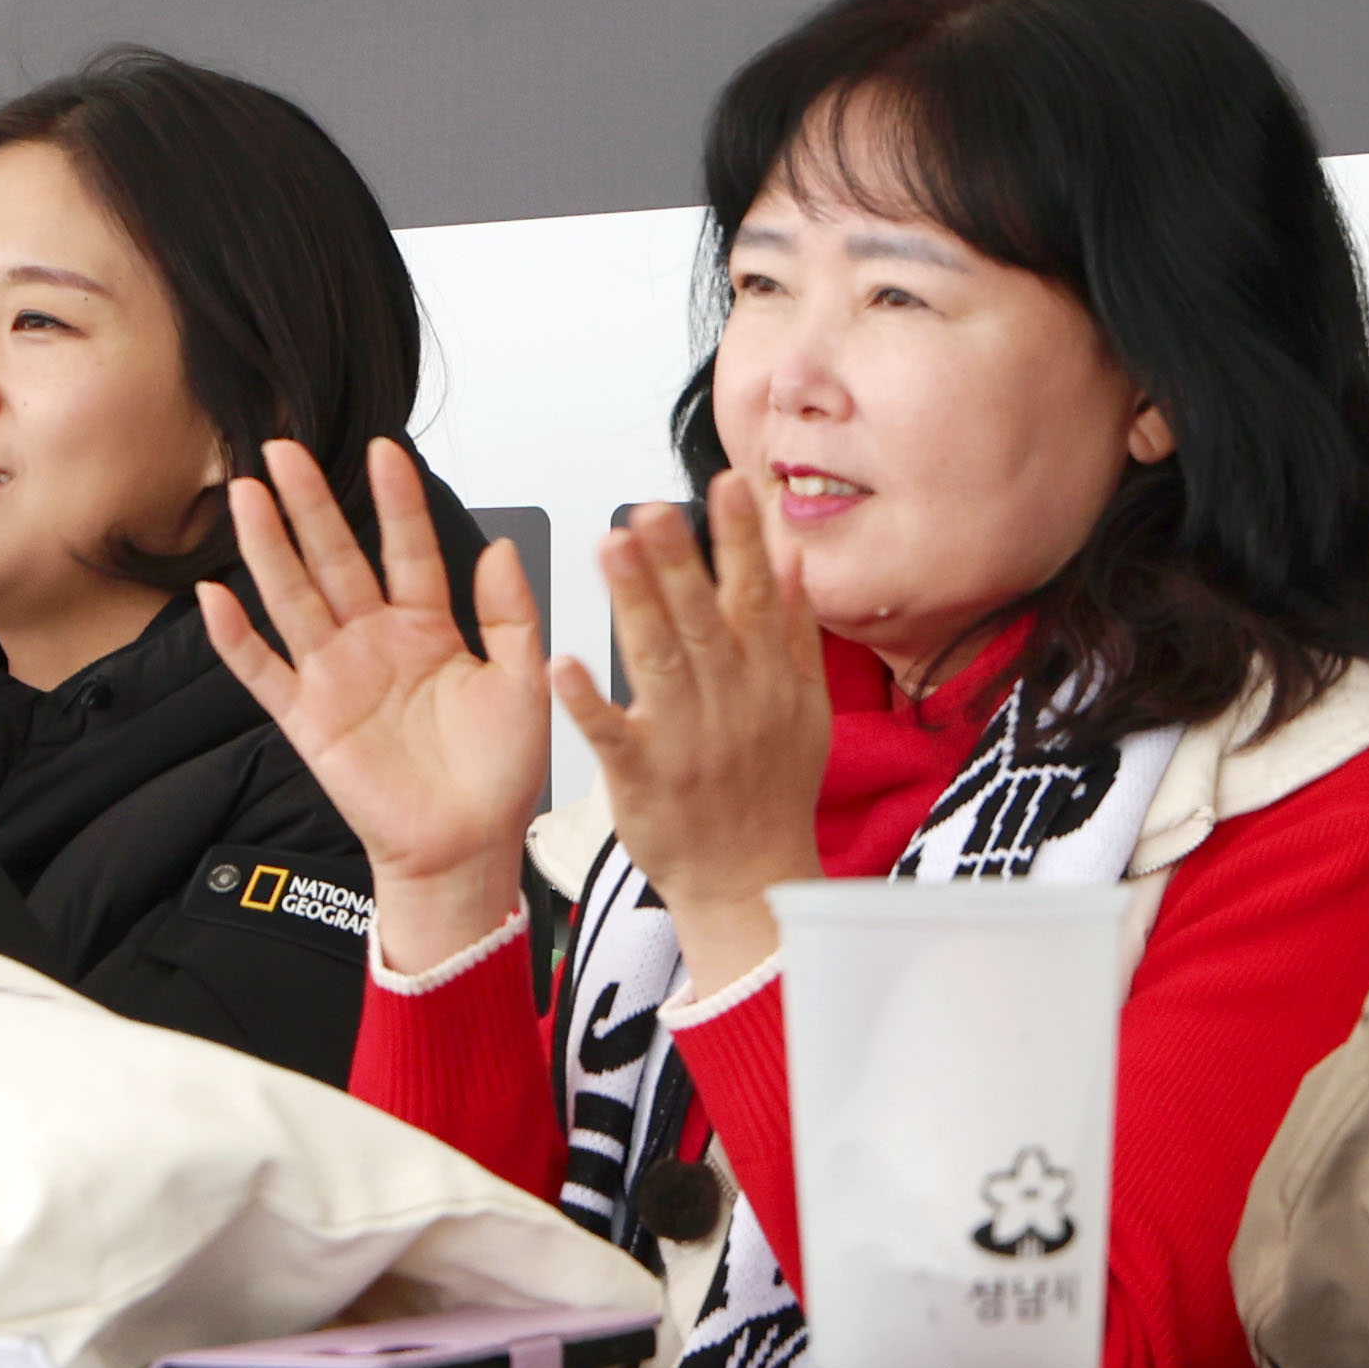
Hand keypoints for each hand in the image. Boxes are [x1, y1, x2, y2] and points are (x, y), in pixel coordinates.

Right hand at [198, 437, 548, 972]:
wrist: (467, 847)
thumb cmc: (495, 776)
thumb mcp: (522, 682)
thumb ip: (509, 614)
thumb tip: (501, 549)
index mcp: (429, 630)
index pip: (408, 549)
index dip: (396, 502)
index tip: (387, 451)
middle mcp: (376, 644)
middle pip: (336, 559)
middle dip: (311, 504)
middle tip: (286, 450)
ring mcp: (337, 677)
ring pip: (294, 598)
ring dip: (268, 548)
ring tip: (247, 494)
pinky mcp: (309, 719)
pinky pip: (263, 671)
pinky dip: (235, 637)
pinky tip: (214, 597)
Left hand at [550, 476, 828, 999]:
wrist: (751, 882)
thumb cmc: (772, 795)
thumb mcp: (806, 711)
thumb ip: (795, 632)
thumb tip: (792, 561)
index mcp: (766, 679)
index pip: (755, 595)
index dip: (739, 539)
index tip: (725, 485)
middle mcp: (729, 702)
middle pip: (702, 618)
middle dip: (678, 560)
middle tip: (650, 508)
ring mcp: (686, 741)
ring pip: (659, 660)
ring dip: (634, 603)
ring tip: (609, 548)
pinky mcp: (643, 780)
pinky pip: (611, 736)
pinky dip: (588, 701)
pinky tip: (562, 663)